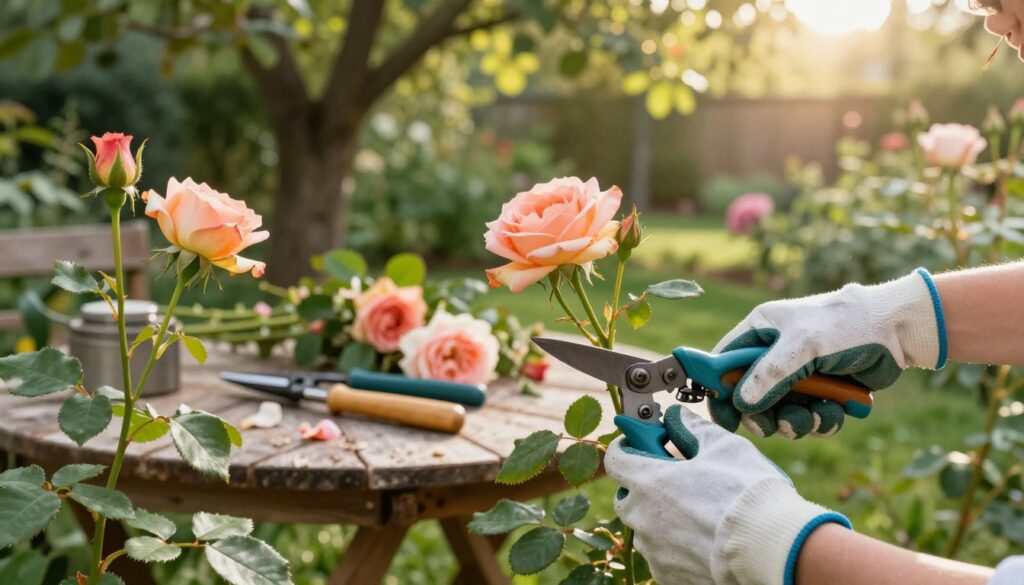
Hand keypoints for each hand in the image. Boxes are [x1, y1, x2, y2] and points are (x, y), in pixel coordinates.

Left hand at [605, 405, 849, 584]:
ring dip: (656, 517)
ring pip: (642, 529)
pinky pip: (660, 555)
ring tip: (691, 512)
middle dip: (640, 486)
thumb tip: (676, 417)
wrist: (769, 548)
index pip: (616, 459)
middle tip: (668, 478)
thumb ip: (692, 429)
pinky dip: (671, 545)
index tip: (639, 444)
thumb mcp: (722, 446)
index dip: (626, 448)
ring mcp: (654, 549)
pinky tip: (699, 538)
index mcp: (649, 481)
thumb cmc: (747, 493)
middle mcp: (643, 517)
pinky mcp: (669, 575)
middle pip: (625, 497)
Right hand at [710, 269, 944, 438]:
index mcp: (761, 331)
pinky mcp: (822, 391)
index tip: (724, 417)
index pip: (724, 363)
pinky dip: (821, 421)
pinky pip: (808, 418)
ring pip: (780, 413)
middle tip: (774, 426)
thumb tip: (741, 403)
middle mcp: (774, 354)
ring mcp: (798, 375)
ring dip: (797, 421)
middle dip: (764, 415)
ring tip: (817, 414)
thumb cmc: (847, 324)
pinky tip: (836, 411)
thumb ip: (770, 374)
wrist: (898, 330)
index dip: (719, 390)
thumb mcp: (804, 344)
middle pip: (750, 397)